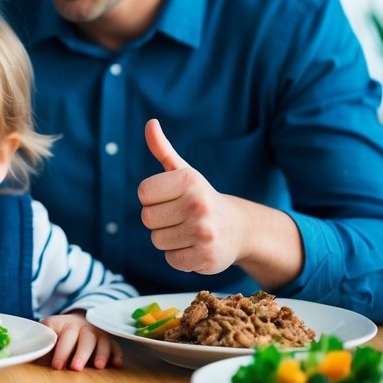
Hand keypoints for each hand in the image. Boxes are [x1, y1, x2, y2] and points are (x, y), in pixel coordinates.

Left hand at [40, 312, 122, 370]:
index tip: (56, 366)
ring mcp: (97, 333)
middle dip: (81, 353)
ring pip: (102, 341)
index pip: (64, 336)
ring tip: (98, 366)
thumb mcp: (46, 332)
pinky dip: (116, 354)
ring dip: (101, 353)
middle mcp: (83, 327)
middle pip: (85, 338)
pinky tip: (116, 364)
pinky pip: (115, 346)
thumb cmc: (56, 334)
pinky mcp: (108, 341)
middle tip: (75, 368)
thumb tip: (32, 355)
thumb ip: (42, 343)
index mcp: (65, 324)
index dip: (61, 351)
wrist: (74, 322)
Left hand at [137, 118, 246, 274]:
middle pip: (147, 218)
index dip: (153, 199)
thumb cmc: (201, 198)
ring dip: (169, 239)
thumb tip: (150, 123)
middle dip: (160, 220)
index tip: (171, 199)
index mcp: (189, 180)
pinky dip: (180, 256)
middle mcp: (198, 204)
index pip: (143, 193)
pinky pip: (171, 259)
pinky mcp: (205, 258)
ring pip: (157, 240)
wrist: (239, 229)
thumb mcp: (184, 173)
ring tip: (189, 231)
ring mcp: (203, 233)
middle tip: (181, 217)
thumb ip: (163, 150)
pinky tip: (196, 247)